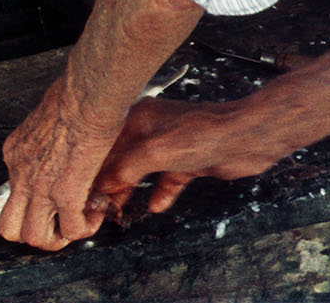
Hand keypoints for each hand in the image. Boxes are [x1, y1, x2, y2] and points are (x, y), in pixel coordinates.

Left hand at [0, 76, 123, 250]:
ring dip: (57, 238)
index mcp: (16, 151)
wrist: (86, 95)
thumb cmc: (74, 93)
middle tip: (58, 224)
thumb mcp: (47, 111)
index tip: (58, 193)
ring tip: (77, 225)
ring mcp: (39, 186)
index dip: (37, 199)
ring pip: (33, 237)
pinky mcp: (65, 193)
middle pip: (10, 226)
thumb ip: (49, 127)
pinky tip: (97, 213)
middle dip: (35, 232)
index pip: (14, 190)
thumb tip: (63, 124)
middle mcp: (20, 172)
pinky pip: (72, 230)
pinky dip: (85, 228)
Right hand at [89, 97, 282, 216]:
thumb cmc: (203, 135)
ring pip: (141, 171)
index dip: (92, 167)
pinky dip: (160, 193)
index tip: (83, 190)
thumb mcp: (155, 152)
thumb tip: (103, 186)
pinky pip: (166, 179)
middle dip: (109, 183)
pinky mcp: (187, 160)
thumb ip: (125, 169)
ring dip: (130, 191)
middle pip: (121, 159)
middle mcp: (150, 129)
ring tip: (118, 211)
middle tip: (98, 206)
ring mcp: (169, 145)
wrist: (246, 138)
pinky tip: (156, 205)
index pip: (104, 145)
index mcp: (137, 118)